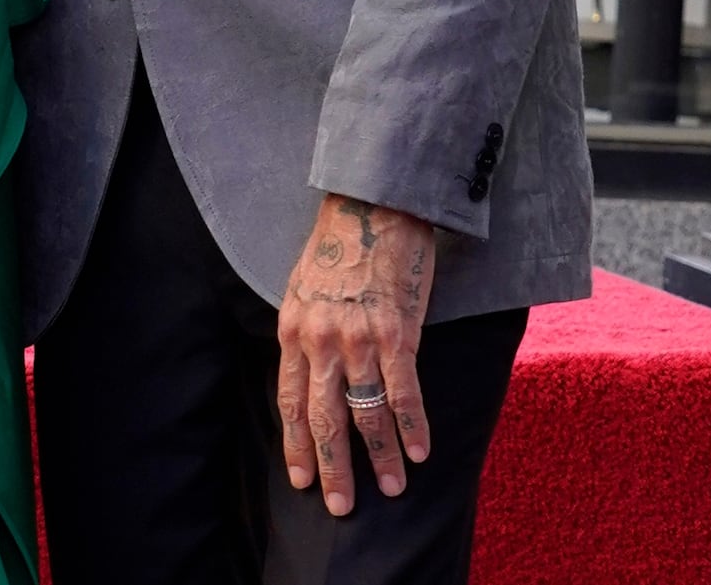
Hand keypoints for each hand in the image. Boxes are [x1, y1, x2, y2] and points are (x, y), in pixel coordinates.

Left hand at [277, 194, 442, 514]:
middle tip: (340, 506)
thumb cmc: (338, 244)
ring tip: (392, 487)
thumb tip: (306, 376)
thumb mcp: (302, 287)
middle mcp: (322, 339)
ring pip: (366, 413)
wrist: (373, 204)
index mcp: (293, 329)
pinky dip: (413, 426)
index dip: (296, 444)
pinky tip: (421, 451)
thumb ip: (303, 333)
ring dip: (381, 457)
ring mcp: (360, 338)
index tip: (302, 479)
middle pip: (324, 418)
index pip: (289, 401)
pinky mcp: (398, 332)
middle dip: (333, 467)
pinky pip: (404, 392)